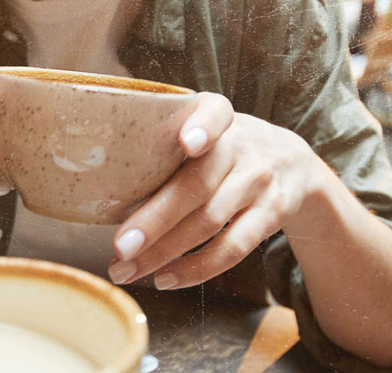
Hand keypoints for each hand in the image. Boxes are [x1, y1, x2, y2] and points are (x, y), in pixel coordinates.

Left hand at [106, 109, 327, 289]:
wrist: (293, 164)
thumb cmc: (223, 149)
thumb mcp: (206, 130)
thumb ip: (166, 145)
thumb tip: (98, 188)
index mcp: (220, 117)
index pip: (215, 113)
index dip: (202, 127)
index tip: (186, 143)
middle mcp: (242, 147)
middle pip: (198, 185)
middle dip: (156, 219)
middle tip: (120, 246)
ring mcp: (260, 182)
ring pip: (210, 221)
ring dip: (164, 251)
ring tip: (127, 270)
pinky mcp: (272, 215)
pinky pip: (233, 248)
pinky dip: (196, 268)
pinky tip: (166, 277)